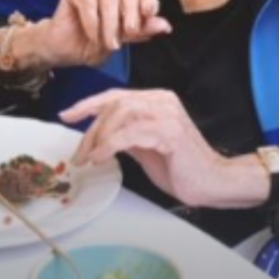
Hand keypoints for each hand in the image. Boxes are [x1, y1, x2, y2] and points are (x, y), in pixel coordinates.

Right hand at [40, 0, 170, 66]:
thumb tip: (165, 26)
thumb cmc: (94, 41)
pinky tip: (93, 35)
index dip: (149, 0)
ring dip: (110, 24)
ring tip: (109, 43)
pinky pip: (88, 1)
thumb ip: (141, 30)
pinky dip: (93, 22)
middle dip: (130, 16)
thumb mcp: (122, 39)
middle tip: (128, 35)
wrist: (65, 49)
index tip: (150, 13)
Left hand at [60, 89, 226, 206]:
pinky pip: (130, 133)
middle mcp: (162, 100)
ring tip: (90, 158)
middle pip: (114, 104)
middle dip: (91, 129)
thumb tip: (99, 135)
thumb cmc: (181, 168)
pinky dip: (110, 145)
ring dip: (99, 138)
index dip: (88, 104)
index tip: (67, 114)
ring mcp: (167, 114)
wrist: (211, 182)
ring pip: (120, 114)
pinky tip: (101, 157)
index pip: (116, 96)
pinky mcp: (169, 132)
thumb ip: (125, 135)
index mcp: (157, 100)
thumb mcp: (145, 147)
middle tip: (79, 154)